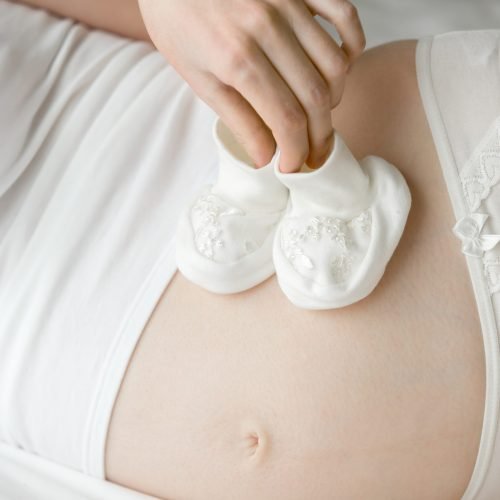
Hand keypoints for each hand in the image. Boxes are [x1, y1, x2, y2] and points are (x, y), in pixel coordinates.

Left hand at [138, 0, 364, 171]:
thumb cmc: (176, 20)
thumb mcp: (196, 77)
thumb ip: (236, 118)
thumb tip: (265, 157)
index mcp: (237, 59)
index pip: (286, 120)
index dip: (295, 152)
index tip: (292, 167)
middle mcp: (268, 29)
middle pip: (316, 98)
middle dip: (319, 137)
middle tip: (313, 154)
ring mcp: (288, 3)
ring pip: (335, 64)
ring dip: (333, 100)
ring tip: (319, 116)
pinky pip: (344, 14)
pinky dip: (352, 46)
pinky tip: (341, 67)